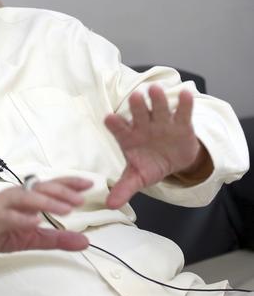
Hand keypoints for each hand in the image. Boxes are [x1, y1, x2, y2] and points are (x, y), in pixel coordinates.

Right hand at [0, 177, 92, 264]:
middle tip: (80, 199)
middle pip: (42, 188)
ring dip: (47, 203)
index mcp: (27, 197)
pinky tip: (35, 222)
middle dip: (62, 192)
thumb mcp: (33, 238)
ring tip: (66, 209)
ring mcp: (4, 204)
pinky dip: (22, 218)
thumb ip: (58, 238)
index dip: (70, 183)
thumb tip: (85, 241)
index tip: (89, 184)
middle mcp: (17, 195)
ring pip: (27, 198)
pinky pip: (9, 216)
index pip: (51, 186)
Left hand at [103, 85, 211, 208]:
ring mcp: (162, 123)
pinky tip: (186, 94)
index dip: (115, 124)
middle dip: (137, 106)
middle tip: (135, 97)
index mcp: (129, 137)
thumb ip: (124, 189)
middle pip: (139, 114)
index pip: (120, 129)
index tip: (109, 118)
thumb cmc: (150, 164)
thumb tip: (109, 205)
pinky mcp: (181, 124)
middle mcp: (144, 126)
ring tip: (155, 90)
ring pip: (159, 109)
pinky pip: (182, 112)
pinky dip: (184, 104)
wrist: (174, 160)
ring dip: (158, 100)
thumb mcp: (137, 178)